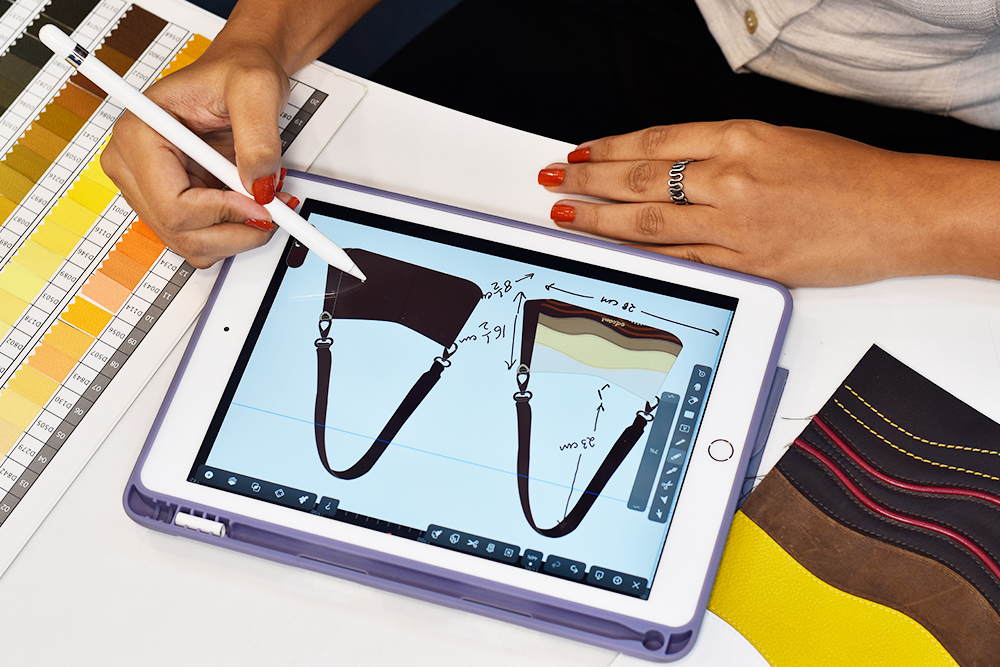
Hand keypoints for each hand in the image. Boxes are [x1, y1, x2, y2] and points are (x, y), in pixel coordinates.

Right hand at [101, 39, 292, 268]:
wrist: (239, 74)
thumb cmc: (236, 71)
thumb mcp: (256, 89)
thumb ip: (258, 139)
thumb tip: (259, 187)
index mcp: (139, 134)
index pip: (173, 205)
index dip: (223, 214)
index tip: (260, 204)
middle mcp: (133, 165)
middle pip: (179, 232)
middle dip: (233, 231)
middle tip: (271, 213)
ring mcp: (148, 188)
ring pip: (190, 244)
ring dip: (234, 235)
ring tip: (261, 203)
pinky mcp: (168, 202)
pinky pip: (200, 239)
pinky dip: (230, 232)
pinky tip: (246, 206)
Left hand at [539, 120, 999, 286]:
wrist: (900, 212)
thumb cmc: (849, 175)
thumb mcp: (781, 140)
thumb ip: (724, 152)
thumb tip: (670, 167)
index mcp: (741, 138)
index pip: (656, 141)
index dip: (610, 149)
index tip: (580, 153)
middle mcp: (732, 178)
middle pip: (640, 180)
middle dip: (589, 182)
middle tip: (555, 182)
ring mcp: (736, 225)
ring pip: (650, 223)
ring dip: (601, 220)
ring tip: (568, 216)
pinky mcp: (748, 264)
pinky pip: (681, 261)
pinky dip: (641, 257)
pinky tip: (613, 254)